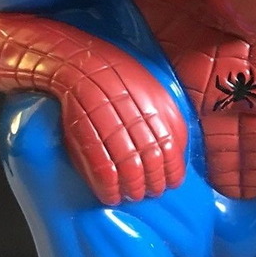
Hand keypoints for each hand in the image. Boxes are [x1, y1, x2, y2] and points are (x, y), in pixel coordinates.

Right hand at [60, 52, 186, 204]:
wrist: (76, 60)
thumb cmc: (117, 78)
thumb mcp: (151, 90)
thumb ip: (168, 117)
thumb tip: (179, 151)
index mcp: (153, 102)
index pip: (171, 145)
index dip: (172, 170)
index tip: (172, 183)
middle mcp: (133, 111)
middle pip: (151, 158)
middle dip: (153, 182)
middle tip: (151, 194)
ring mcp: (108, 120)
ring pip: (128, 164)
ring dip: (132, 187)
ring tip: (133, 196)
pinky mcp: (83, 128)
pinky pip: (100, 164)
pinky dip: (107, 185)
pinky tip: (110, 196)